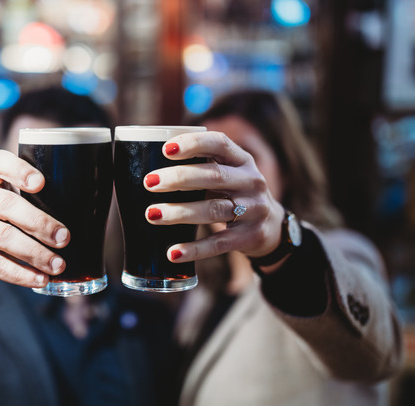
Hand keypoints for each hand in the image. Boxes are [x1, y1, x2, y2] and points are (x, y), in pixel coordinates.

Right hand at [0, 150, 68, 307]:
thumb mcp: (7, 205)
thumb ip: (33, 201)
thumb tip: (84, 214)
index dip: (19, 170)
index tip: (42, 183)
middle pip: (5, 204)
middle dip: (39, 222)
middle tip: (65, 238)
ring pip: (1, 236)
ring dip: (34, 253)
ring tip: (58, 265)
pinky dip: (21, 274)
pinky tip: (40, 279)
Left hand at [143, 131, 284, 261]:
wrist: (270, 228)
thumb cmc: (233, 194)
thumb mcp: (227, 173)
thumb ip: (199, 166)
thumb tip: (144, 160)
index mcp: (241, 160)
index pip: (219, 144)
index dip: (193, 144)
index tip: (165, 149)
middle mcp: (251, 181)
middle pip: (214, 176)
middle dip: (179, 178)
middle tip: (149, 182)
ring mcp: (254, 210)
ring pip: (213, 210)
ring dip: (180, 213)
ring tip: (152, 214)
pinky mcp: (250, 237)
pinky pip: (219, 243)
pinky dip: (195, 249)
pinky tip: (173, 253)